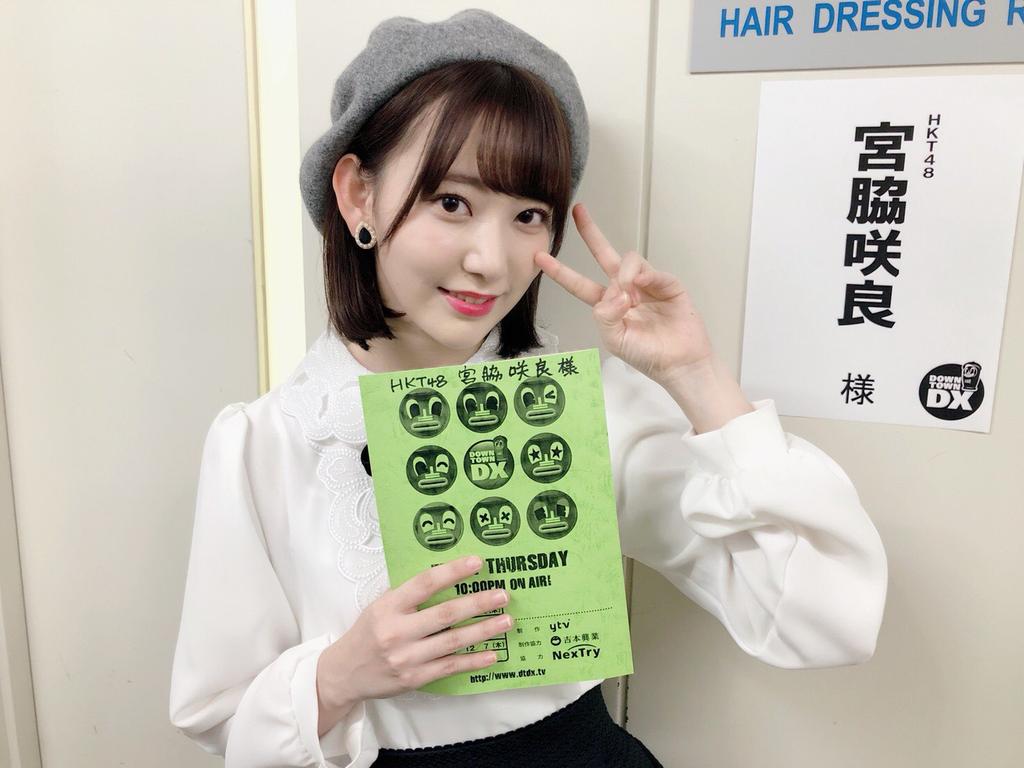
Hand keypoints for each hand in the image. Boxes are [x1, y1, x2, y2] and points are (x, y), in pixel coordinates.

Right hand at [316, 555, 510, 731]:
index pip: (424, 584)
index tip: (477, 563)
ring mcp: (406, 657)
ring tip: (506, 620)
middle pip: (445, 614)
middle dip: (478, 603)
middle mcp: (397, 631)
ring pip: (453, 641)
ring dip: (483, 630)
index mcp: (388, 607)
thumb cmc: (368, 633)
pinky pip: (450, 667)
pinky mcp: (414, 678)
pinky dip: (474, 661)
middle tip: (502, 595)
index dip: (452, 571)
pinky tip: (493, 653)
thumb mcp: (380, 606)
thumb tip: (448, 576)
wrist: (344, 673)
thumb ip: (408, 595)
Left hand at [535, 203, 713, 384]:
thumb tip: (615, 291)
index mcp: (607, 305)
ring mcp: (646, 285)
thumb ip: (604, 315)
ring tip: (630, 297)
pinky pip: (651, 271)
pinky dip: (644, 275)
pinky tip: (640, 285)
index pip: (579, 284)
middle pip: (603, 255)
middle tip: (578, 211)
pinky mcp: (667, 284)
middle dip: (590, 232)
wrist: (679, 363)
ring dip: (624, 274)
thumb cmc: (647, 355)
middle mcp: (624, 290)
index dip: (560, 271)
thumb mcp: (614, 340)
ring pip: (629, 261)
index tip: (540, 257)